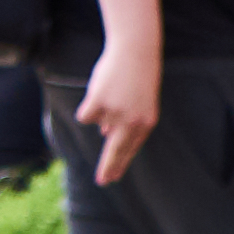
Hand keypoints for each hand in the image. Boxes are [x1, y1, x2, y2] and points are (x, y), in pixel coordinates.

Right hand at [75, 39, 161, 183]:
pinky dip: (90, 105)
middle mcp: (132, 122)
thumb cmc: (137, 75)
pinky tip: (101, 90)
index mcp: (146, 123)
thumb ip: (125, 121)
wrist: (136, 51)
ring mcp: (116, 113)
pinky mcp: (99, 103)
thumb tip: (105, 134)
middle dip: (108, 167)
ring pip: (98, 124)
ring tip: (112, 92)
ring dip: (101, 111)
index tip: (112, 177)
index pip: (131, 150)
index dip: (120, 164)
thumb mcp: (138, 102)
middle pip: (116, 151)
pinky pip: (87, 115)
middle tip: (102, 182)